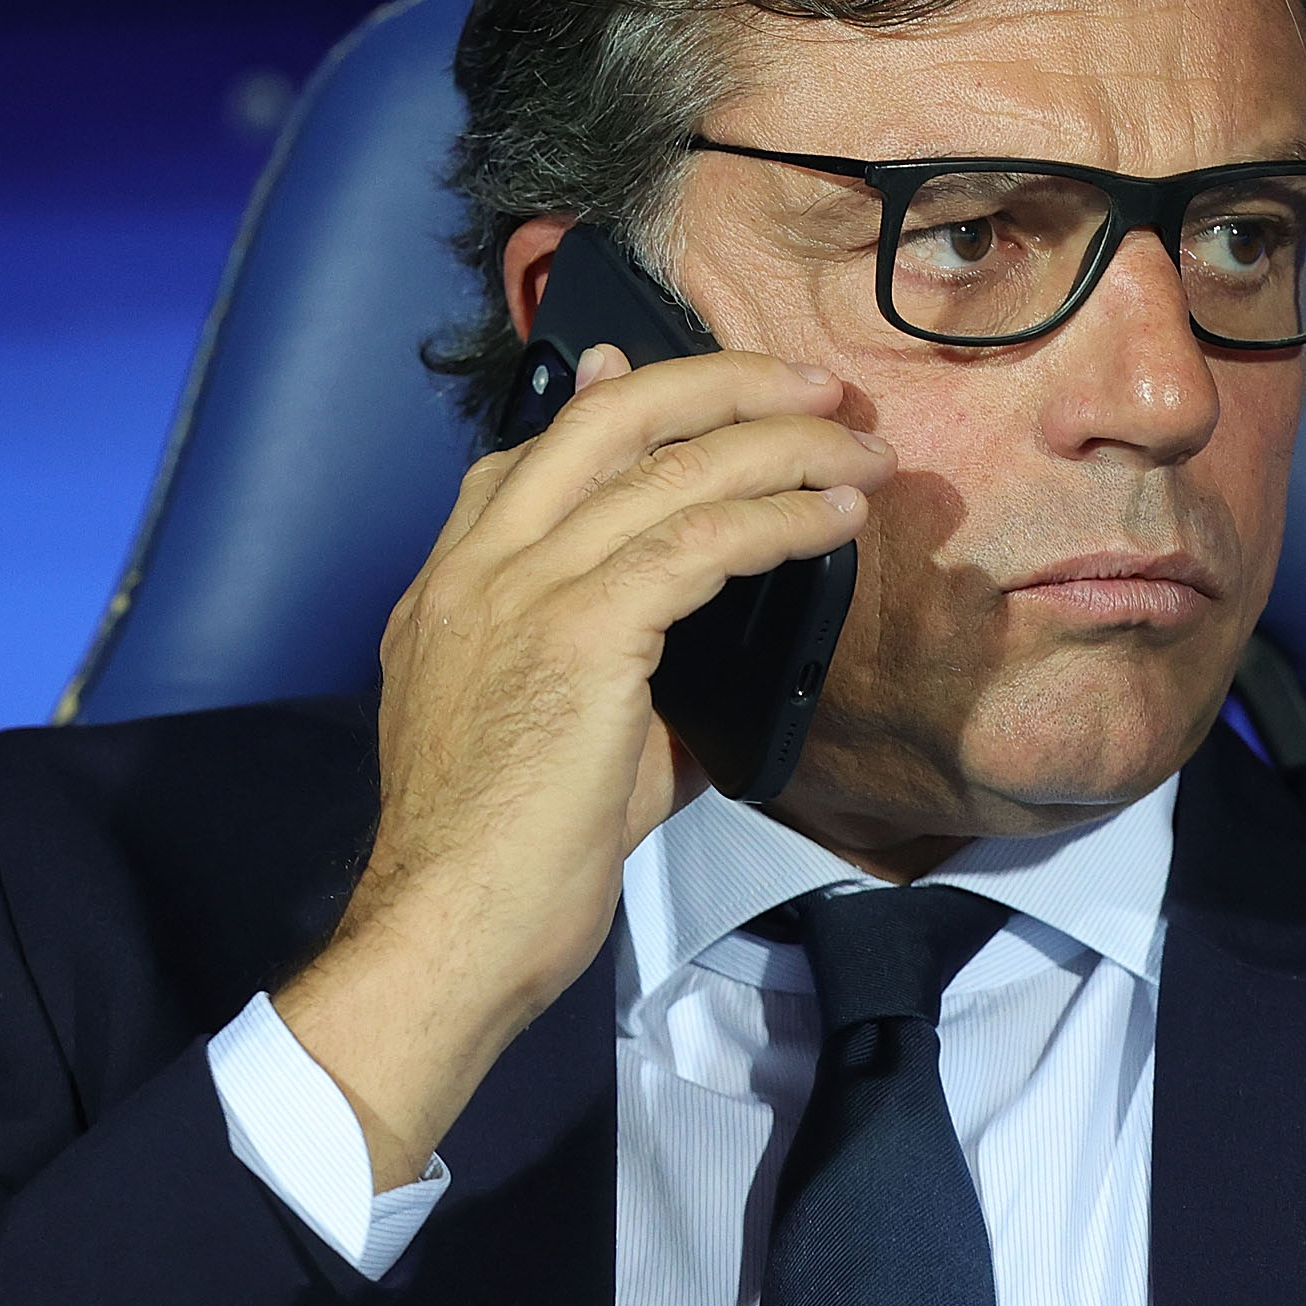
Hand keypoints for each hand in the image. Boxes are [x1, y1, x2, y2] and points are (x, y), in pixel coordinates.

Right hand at [274, 345, 892, 1185]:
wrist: (452, 930)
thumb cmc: (506, 867)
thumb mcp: (561, 744)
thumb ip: (624, 681)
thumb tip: (708, 670)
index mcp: (449, 592)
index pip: (527, 456)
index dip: (609, 401)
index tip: (665, 375)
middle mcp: (475, 570)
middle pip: (604, 418)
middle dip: (720, 384)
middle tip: (807, 387)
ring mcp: (520, 591)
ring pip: (668, 467)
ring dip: (782, 445)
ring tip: (856, 449)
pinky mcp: (580, 633)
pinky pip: (701, 540)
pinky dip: (781, 517)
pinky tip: (833, 518)